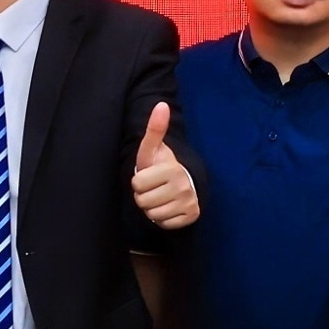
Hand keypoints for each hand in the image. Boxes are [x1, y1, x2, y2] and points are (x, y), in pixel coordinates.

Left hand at [130, 101, 200, 229]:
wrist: (184, 183)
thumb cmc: (162, 165)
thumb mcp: (153, 149)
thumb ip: (155, 129)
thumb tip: (161, 104)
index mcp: (171, 169)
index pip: (137, 184)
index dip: (139, 181)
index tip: (149, 175)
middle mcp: (183, 187)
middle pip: (142, 201)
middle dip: (144, 195)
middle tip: (154, 188)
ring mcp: (188, 203)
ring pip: (152, 214)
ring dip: (152, 208)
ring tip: (160, 197)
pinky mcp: (191, 217)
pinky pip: (164, 224)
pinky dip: (163, 218)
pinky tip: (168, 207)